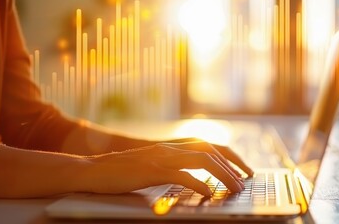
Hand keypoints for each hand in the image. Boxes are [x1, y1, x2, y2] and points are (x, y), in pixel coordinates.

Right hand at [80, 143, 250, 195]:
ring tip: (235, 188)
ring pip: (202, 160)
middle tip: (246, 180)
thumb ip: (170, 165)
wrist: (91, 169)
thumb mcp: (150, 165)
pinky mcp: (151, 170)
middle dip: (233, 165)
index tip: (243, 169)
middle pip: (210, 150)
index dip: (229, 155)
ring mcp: (160, 157)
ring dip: (222, 174)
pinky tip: (208, 194)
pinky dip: (198, 184)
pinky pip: (182, 175)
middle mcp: (168, 148)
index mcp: (170, 146)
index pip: (208, 145)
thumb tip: (193, 177)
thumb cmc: (120, 171)